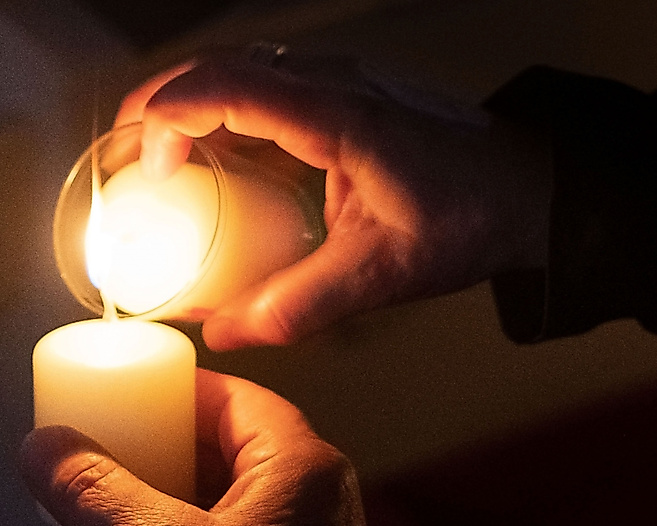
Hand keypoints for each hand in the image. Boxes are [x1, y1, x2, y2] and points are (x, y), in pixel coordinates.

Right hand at [18, 369, 365, 525]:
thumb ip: (93, 493)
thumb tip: (44, 449)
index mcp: (304, 469)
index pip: (230, 397)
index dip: (169, 392)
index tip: (122, 394)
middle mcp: (314, 505)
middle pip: (218, 450)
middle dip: (150, 461)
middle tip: (102, 460)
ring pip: (216, 504)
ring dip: (154, 512)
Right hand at [117, 49, 550, 349]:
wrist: (529, 189)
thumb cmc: (469, 216)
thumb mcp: (380, 273)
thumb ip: (298, 305)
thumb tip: (223, 331)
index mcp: (337, 116)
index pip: (228, 87)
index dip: (169, 117)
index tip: (145, 169)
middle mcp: (333, 83)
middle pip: (221, 64)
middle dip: (160, 102)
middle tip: (127, 158)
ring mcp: (340, 82)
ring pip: (242, 68)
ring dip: (192, 102)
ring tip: (161, 158)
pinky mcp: (345, 95)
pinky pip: (268, 85)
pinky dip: (226, 112)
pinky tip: (220, 158)